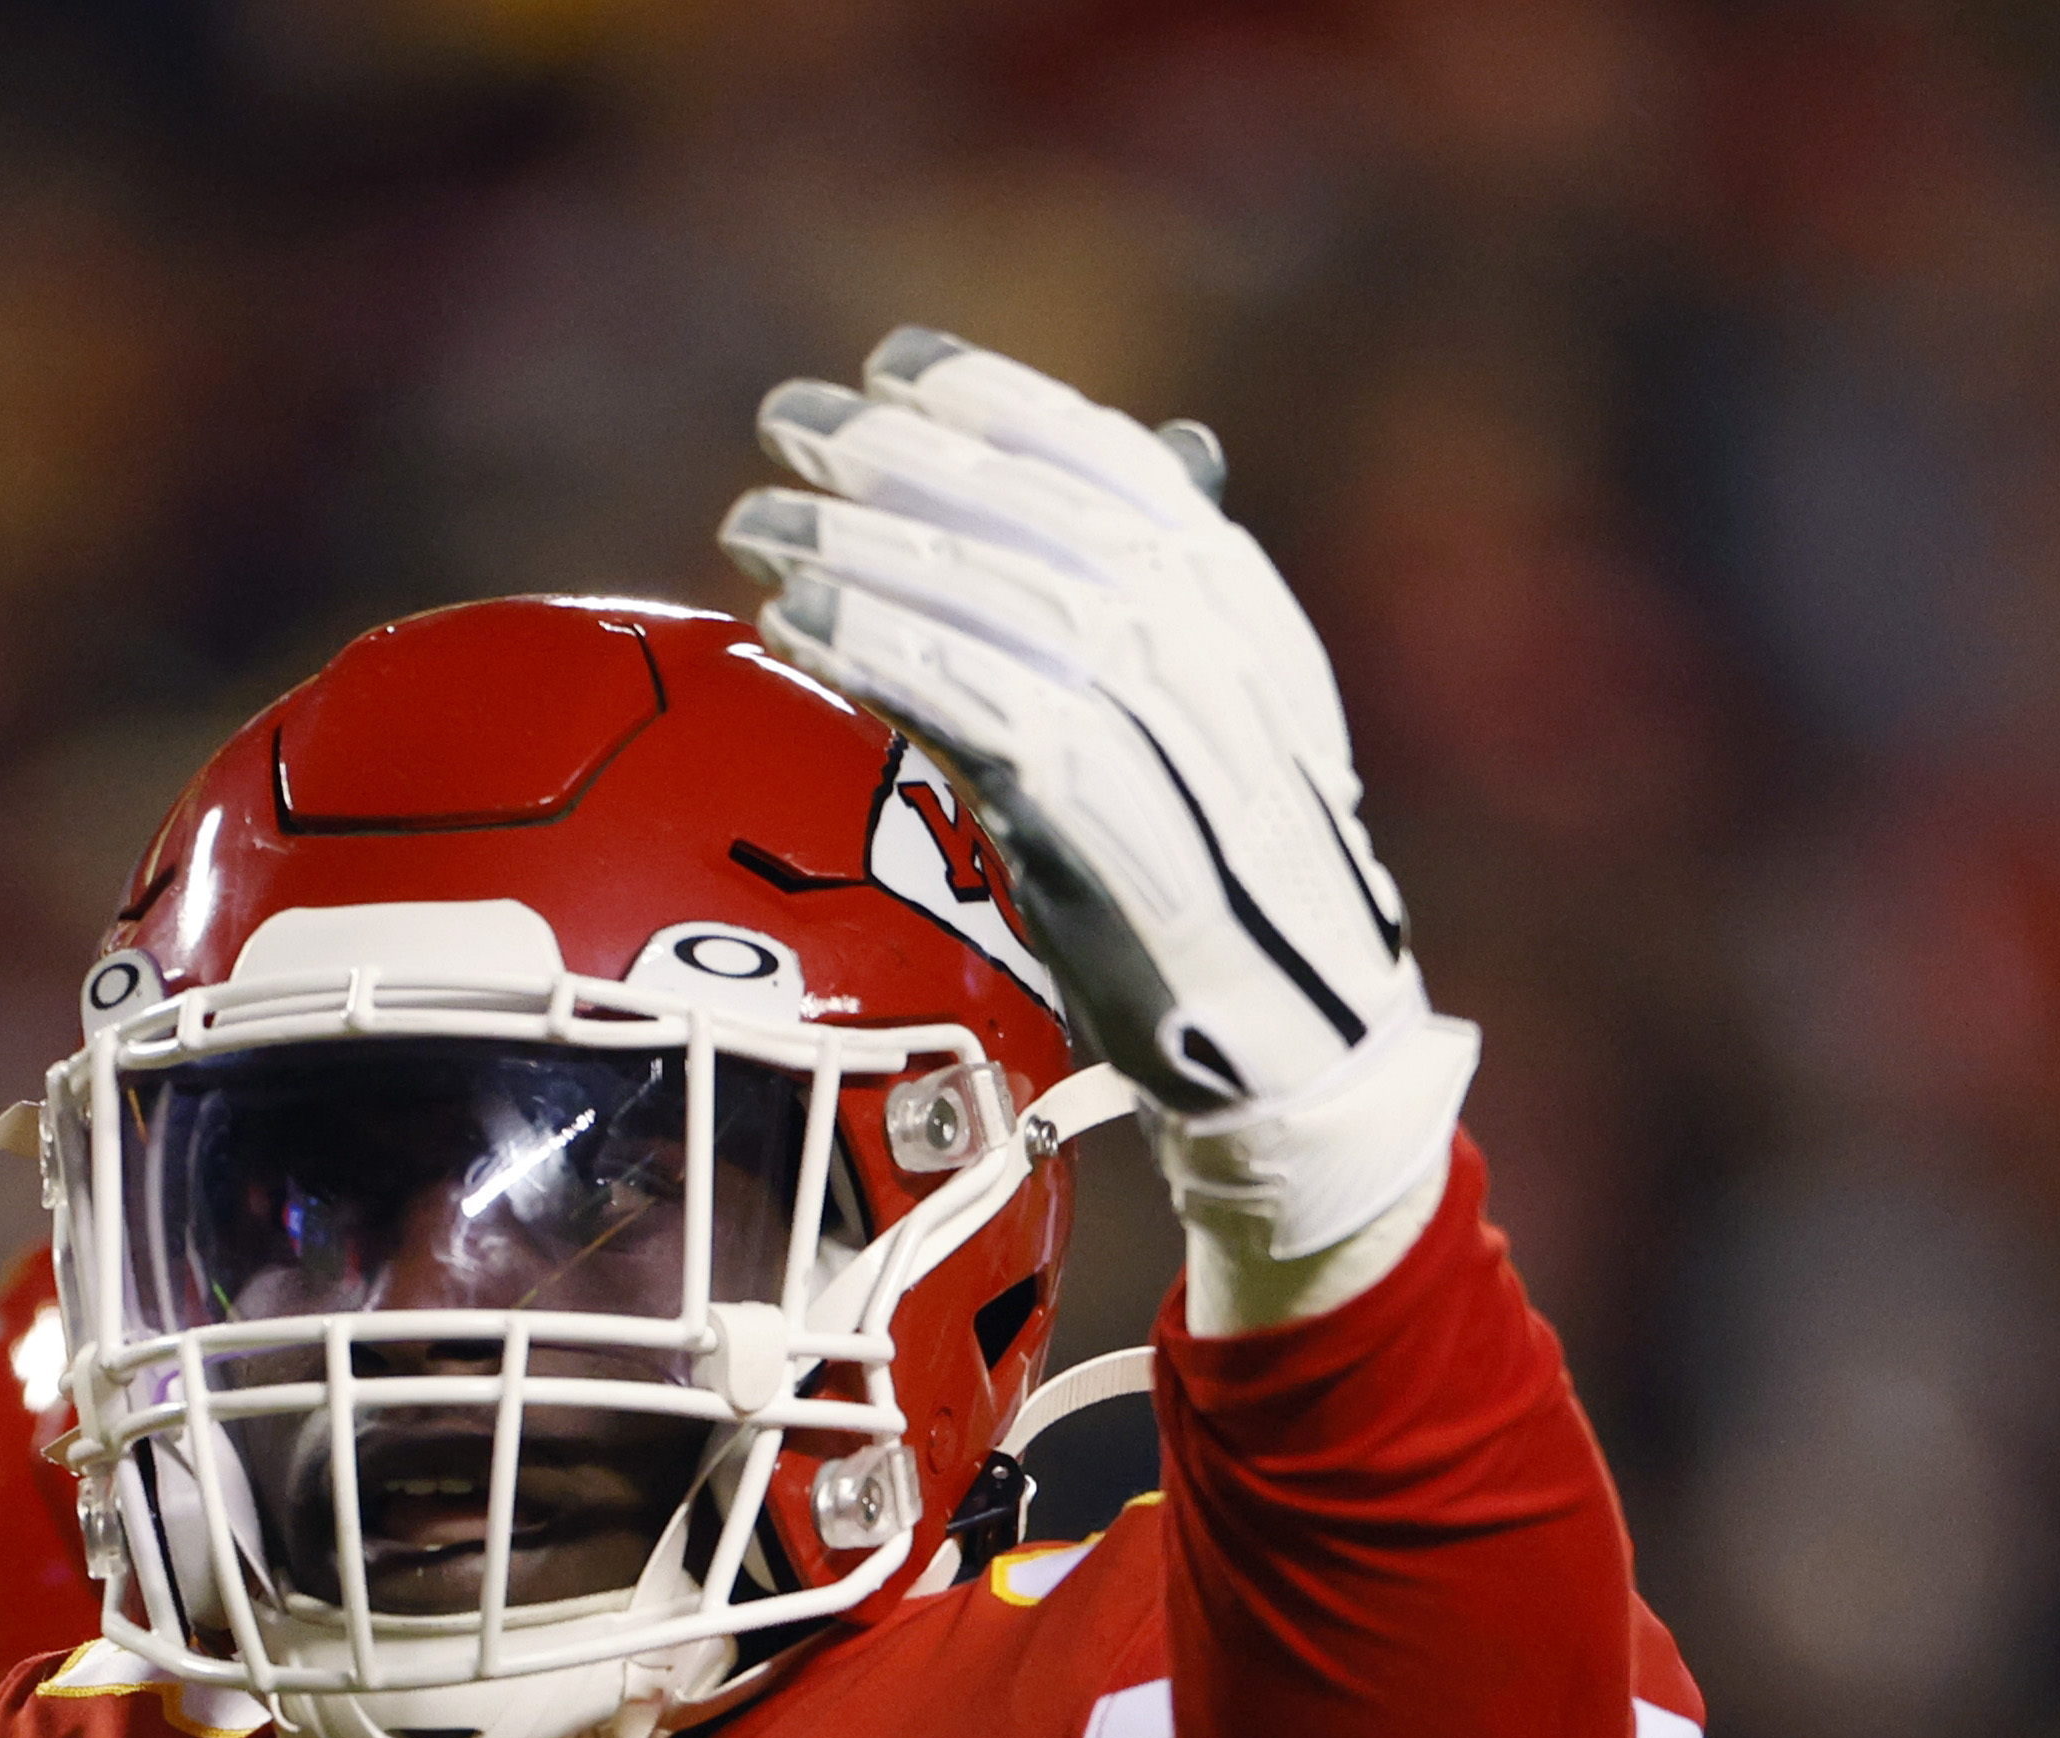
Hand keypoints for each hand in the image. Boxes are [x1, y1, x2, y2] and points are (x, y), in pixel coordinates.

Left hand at [720, 329, 1469, 1276]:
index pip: (1118, 467)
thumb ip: (1168, 608)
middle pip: (1041, 520)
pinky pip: (988, 716)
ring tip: (759, 520)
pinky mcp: (1123, 842)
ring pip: (1006, 606)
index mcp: (1245, 617)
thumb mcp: (1213, 728)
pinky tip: (801, 623)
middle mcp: (1220, 663)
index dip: (1000, 402)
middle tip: (787, 421)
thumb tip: (1164, 453)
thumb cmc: (1223, 890)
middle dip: (902, 459)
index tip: (895, 363)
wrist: (1300, 1053)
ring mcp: (1179, 750)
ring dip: (867, 551)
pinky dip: (888, 655)